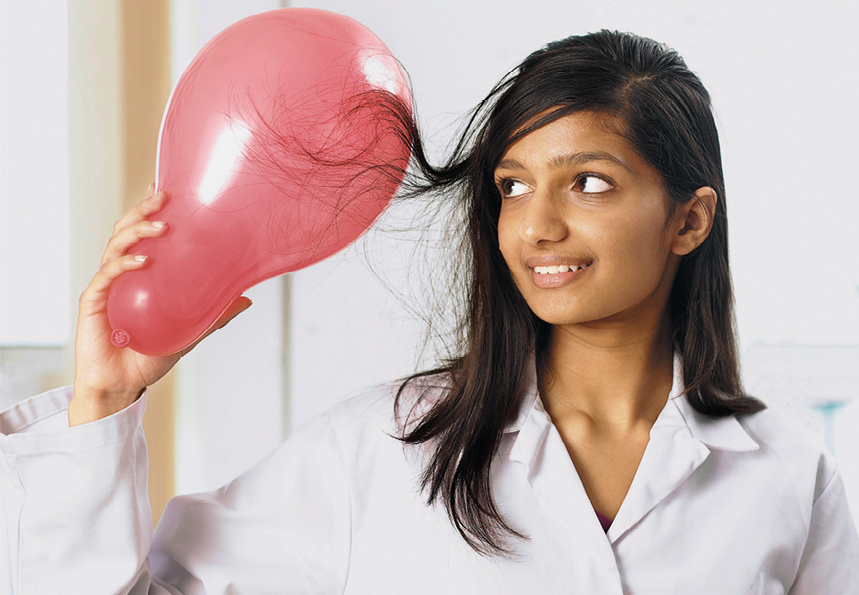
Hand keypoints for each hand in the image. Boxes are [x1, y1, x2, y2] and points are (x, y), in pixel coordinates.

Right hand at [69, 184, 251, 424]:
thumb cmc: (149, 356)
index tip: (166, 188)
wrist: (123, 386)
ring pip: (115, 246)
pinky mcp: (94, 302)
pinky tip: (143, 259)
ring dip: (138, 230)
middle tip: (165, 196)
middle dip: (142, 210)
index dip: (149, 210)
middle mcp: (119, 275)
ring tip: (163, 224)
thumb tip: (248, 299)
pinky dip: (125, 263)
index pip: (142, 235)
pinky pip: (108, 276)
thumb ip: (215, 314)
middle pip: (126, 231)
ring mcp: (106, 286)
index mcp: (138, 276)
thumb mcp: (190, 331)